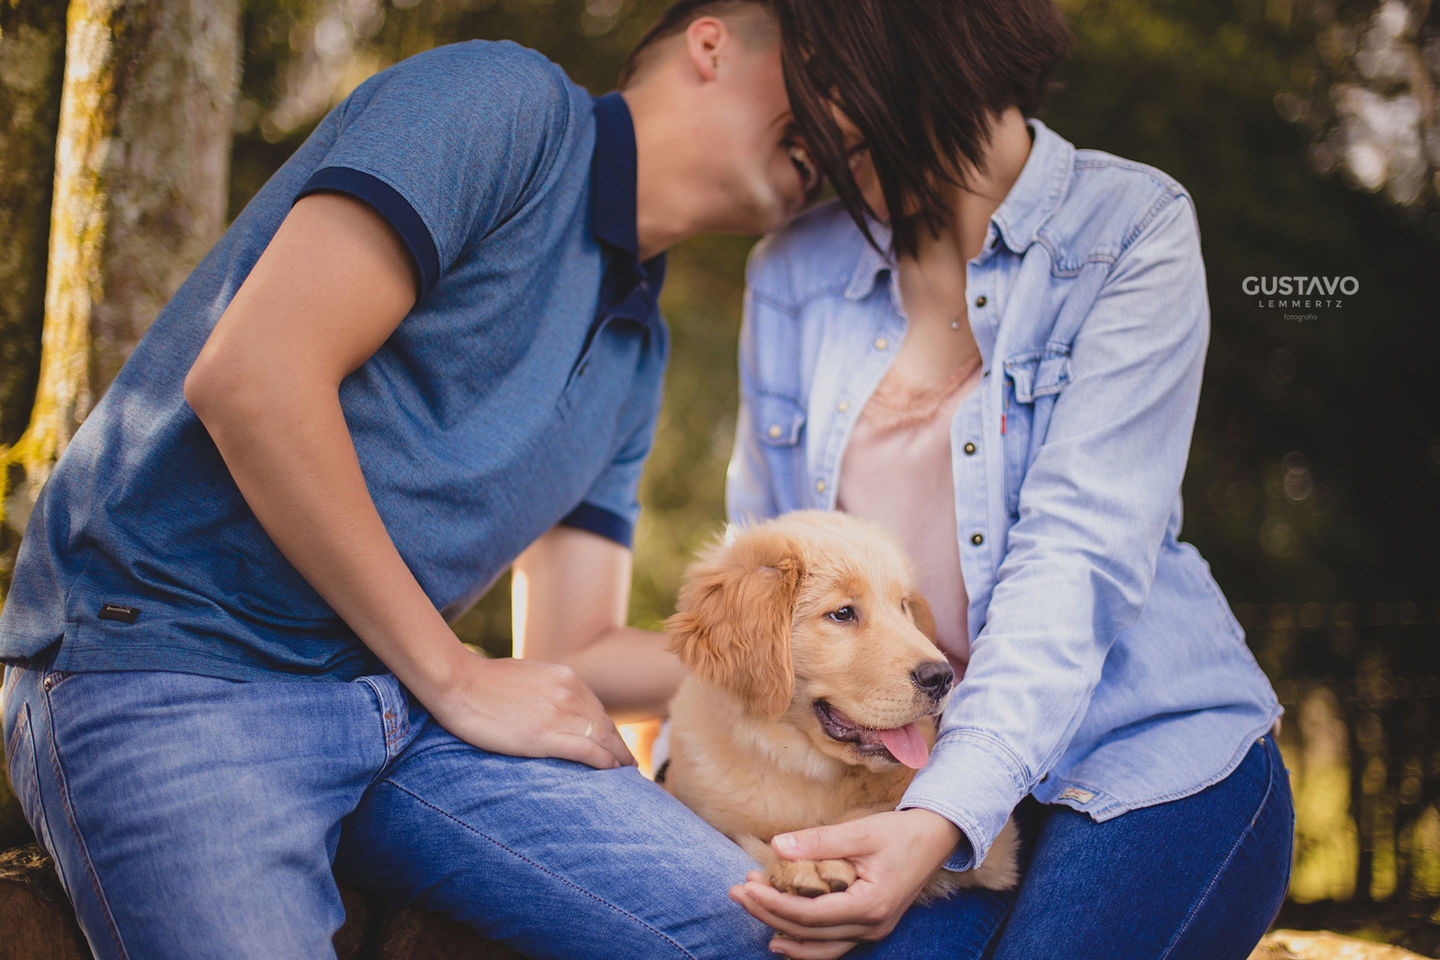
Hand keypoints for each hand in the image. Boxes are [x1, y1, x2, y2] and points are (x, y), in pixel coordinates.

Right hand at [420, 647, 635, 769]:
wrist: (459, 683)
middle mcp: (569, 693)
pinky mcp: (545, 736)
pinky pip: (587, 751)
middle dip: (620, 748)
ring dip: (619, 759)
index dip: (610, 732)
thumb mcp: (528, 676)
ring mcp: (559, 714)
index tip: (617, 747)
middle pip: (605, 726)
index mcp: (566, 679)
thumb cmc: (484, 682)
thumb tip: (555, 707)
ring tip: (628, 775)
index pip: (598, 711)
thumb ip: (548, 690)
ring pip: (602, 739)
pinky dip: (605, 763)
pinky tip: (613, 773)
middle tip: (631, 766)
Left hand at [729, 809, 961, 958]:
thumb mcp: (860, 831)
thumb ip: (819, 841)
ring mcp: (871, 931)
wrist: (934, 839)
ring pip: (818, 946)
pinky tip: (781, 935)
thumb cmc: (899, 833)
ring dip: (782, 930)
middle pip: (808, 932)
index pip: (810, 914)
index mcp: (870, 905)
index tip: (746, 885)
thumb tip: (776, 845)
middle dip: (768, 913)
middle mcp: (871, 926)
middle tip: (737, 892)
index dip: (774, 903)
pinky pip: (831, 944)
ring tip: (752, 910)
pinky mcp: (868, 927)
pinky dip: (804, 942)